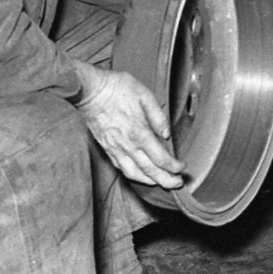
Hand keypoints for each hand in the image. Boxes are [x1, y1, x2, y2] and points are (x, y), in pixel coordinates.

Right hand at [74, 65, 185, 189]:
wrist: (91, 91)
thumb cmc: (117, 89)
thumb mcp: (144, 95)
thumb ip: (158, 116)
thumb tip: (166, 134)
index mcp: (140, 133)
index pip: (161, 158)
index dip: (174, 167)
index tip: (181, 167)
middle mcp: (128, 145)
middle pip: (150, 172)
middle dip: (167, 181)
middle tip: (177, 184)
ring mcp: (116, 149)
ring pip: (135, 174)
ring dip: (150, 182)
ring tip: (160, 182)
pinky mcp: (107, 148)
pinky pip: (121, 168)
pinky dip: (133, 175)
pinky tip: (140, 174)